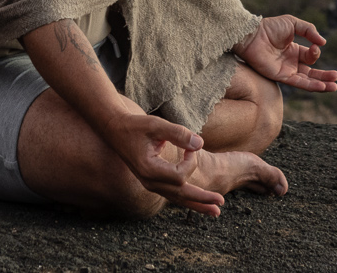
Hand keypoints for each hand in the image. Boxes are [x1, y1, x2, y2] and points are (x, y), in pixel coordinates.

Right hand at [97, 111, 225, 215]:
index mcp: (149, 170)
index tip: (190, 145)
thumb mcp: (157, 125)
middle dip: (202, 199)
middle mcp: (150, 182)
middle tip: (221, 203)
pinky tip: (199, 203)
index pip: (180, 175)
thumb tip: (200, 144)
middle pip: (181, 194)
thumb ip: (178, 133)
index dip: (191, 161)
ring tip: (215, 211)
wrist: (116, 130)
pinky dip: (187, 199)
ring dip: (197, 204)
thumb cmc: (136, 126)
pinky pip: (173, 194)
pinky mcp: (153, 182)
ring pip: (178, 199)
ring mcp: (151, 184)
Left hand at [236, 14, 336, 92]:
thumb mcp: (292, 23)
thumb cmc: (270, 27)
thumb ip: (309, 30)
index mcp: (293, 50)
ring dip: (322, 83)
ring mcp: (286, 70)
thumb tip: (323, 42)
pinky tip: (322, 86)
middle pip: (311, 72)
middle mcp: (291, 62)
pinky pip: (299, 83)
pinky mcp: (281, 76)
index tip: (314, 46)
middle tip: (336, 77)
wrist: (252, 35)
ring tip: (334, 86)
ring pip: (307, 80)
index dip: (315, 52)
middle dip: (325, 75)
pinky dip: (311, 85)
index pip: (310, 57)